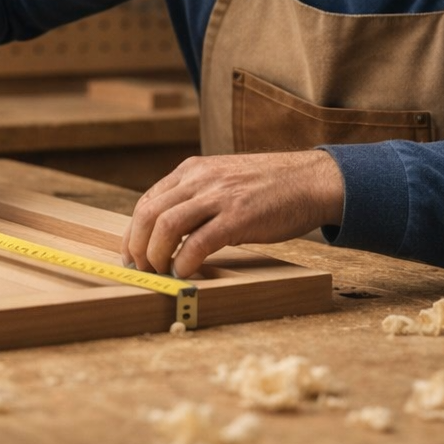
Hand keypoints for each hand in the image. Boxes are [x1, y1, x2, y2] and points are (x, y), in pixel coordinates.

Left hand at [121, 150, 344, 277]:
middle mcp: (200, 178)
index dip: (135, 232)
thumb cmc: (270, 187)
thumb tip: (170, 230)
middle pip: (148, 213)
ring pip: (165, 226)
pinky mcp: (238, 217)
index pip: (148, 200)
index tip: (133, 255)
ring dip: (155, 256)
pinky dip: (184, 262)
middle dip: (137, 247)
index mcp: (194, 169)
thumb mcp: (225, 179)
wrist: (311, 180)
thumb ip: (198, 196)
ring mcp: (219, 196)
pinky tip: (186, 272)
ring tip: (161, 274)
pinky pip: (197, 242)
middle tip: (140, 270)